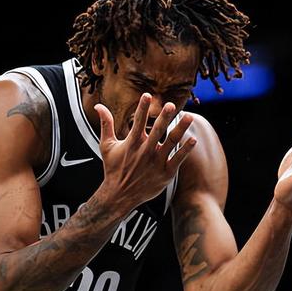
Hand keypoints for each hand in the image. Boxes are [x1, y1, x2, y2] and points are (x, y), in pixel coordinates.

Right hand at [94, 93, 195, 211]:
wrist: (120, 195)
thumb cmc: (113, 168)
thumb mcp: (106, 146)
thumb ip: (106, 124)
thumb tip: (98, 106)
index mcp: (132, 143)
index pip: (138, 121)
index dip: (142, 108)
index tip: (147, 95)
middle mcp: (145, 151)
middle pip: (157, 131)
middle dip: (164, 117)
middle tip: (170, 105)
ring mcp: (156, 163)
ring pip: (171, 143)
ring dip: (180, 129)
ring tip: (188, 117)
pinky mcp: (165, 173)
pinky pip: (178, 160)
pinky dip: (185, 150)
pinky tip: (193, 139)